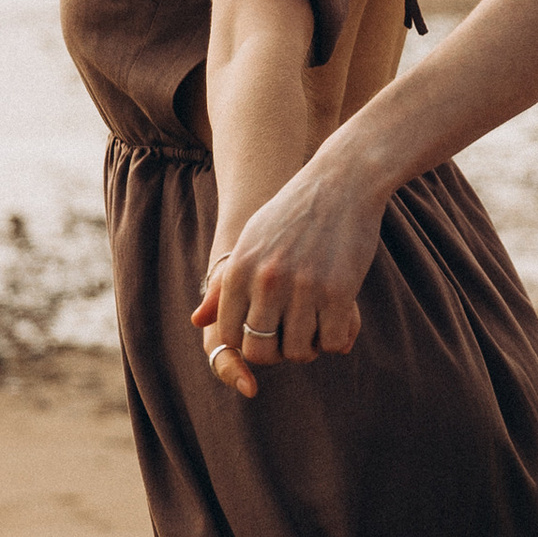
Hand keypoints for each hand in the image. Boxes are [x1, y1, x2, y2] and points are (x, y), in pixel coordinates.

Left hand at [193, 138, 386, 371]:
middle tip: (292, 337)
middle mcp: (266, 281)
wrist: (340, 182)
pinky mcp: (338, 292)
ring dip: (309, 348)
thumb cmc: (292, 213)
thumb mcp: (250, 241)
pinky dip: (336, 339)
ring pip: (298, 352)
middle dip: (277, 354)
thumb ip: (223, 285)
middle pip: (260, 352)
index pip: (229, 335)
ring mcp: (303, 288)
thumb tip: (197, 321)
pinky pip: (332, 341)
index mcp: (239, 269)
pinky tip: (338, 320)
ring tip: (316, 328)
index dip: (247, 343)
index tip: (266, 333)